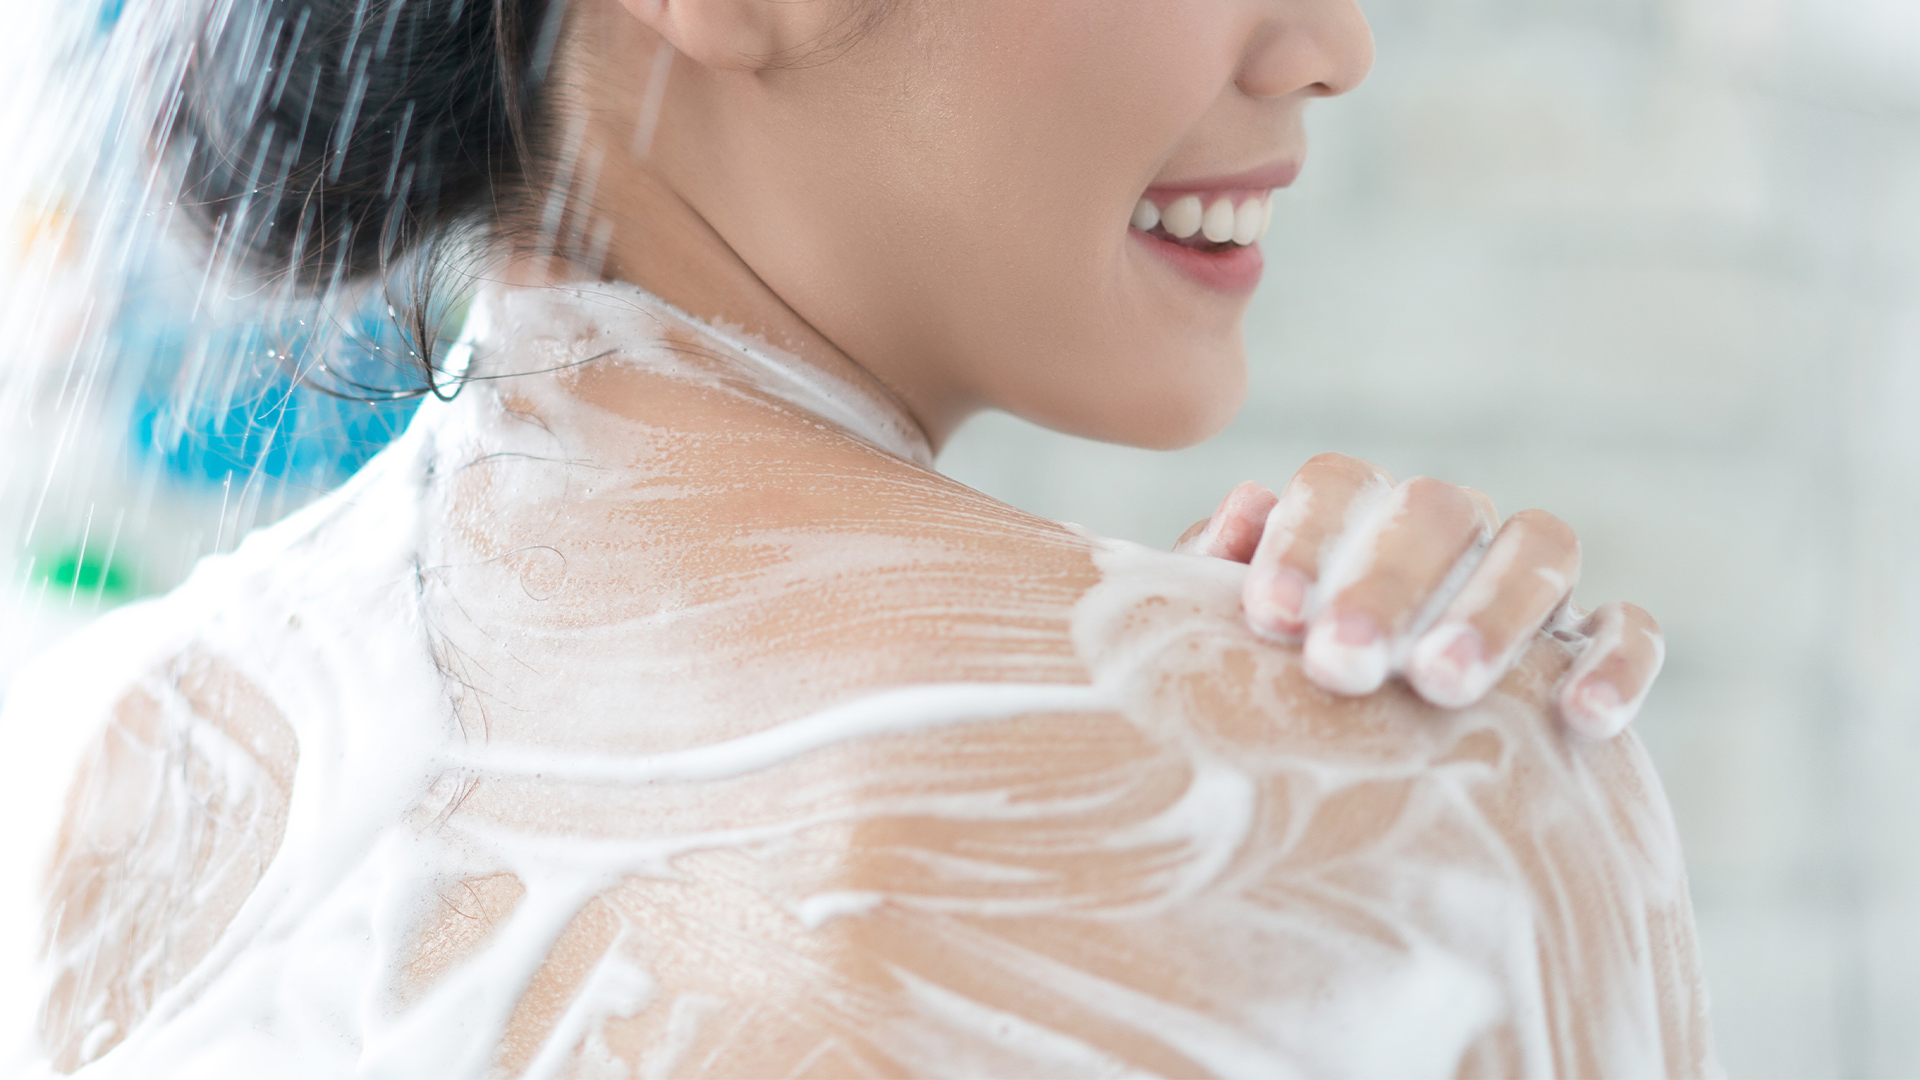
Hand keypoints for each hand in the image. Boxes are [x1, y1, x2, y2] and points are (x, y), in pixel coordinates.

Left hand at [1175, 453, 1662, 738]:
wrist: (1357, 792)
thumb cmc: (1279, 699)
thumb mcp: (1236, 647)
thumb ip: (1222, 579)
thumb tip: (1243, 508)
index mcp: (1359, 516)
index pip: (1341, 485)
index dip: (1306, 539)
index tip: (1271, 618)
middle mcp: (1450, 532)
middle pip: (1439, 510)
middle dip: (1387, 583)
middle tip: (1341, 665)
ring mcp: (1531, 580)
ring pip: (1539, 547)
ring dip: (1492, 610)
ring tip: (1440, 684)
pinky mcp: (1595, 643)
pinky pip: (1628, 629)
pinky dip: (1616, 662)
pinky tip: (1580, 719)